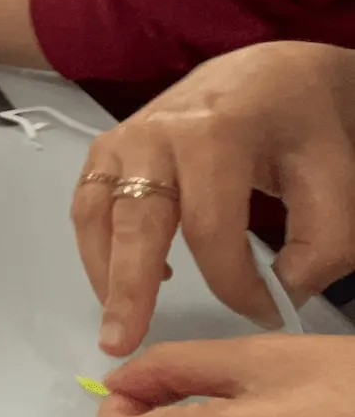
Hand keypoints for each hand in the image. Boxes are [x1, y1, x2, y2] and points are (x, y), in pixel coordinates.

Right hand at [73, 41, 354, 355]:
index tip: (265, 314)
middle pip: (135, 223)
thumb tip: (279, 296)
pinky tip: (126, 277)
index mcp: (215, 134)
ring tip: (117, 323)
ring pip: (96, 216)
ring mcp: (122, 139)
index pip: (211, 229)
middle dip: (128, 290)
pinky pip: (87, 205)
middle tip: (120, 344)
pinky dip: (97, 246)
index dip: (235, 284)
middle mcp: (155, 134)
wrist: (270, 71)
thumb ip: (320, 244)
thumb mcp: (335, 178)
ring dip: (103, 273)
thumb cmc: (303, 124)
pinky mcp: (106, 149)